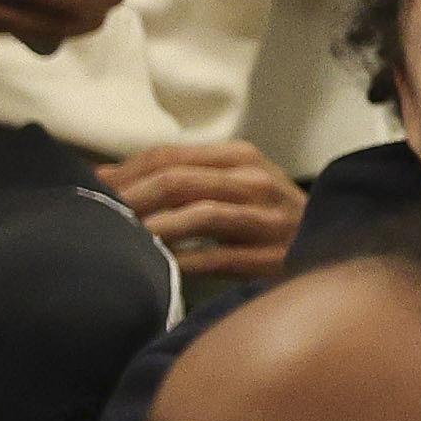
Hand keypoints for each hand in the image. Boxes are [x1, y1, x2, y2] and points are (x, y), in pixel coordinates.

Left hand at [102, 137, 301, 279]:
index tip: (90, 189)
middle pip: (178, 180)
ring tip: (121, 239)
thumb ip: (180, 178)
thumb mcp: (230, 184)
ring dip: (152, 228)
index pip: (169, 156)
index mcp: (240, 157)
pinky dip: (182, 260)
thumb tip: (104, 177)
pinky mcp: (271, 256)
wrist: (331, 244)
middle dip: (130, 198)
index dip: (124, 172)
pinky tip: (158, 265)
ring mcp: (267, 218)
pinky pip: (217, 256)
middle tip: (96, 216)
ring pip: (198, 214)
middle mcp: (256, 180)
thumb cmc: (266, 215)